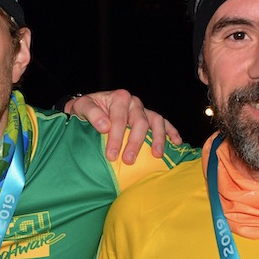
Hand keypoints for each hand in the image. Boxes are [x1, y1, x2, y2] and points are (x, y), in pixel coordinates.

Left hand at [65, 89, 182, 162]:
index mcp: (119, 97)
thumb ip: (92, 114)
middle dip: (135, 143)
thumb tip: (105, 127)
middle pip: (139, 122)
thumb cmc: (85, 109)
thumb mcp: (82, 106)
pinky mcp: (149, 116)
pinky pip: (163, 123)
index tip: (111, 155)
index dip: (116, 138)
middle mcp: (133, 102)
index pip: (119, 119)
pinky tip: (176, 142)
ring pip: (156, 121)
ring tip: (156, 155)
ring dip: (158, 139)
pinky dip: (171, 131)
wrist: (89, 108)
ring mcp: (143, 109)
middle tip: (128, 160)